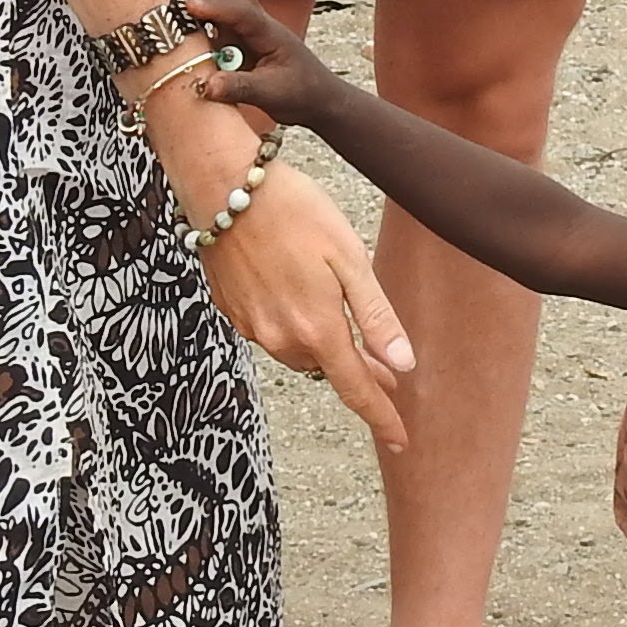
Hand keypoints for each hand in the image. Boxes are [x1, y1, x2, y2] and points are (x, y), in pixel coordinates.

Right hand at [152, 74, 414, 452]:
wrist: (223, 185)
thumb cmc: (295, 212)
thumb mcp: (350, 260)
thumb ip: (376, 317)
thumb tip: (403, 366)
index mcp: (317, 329)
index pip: (357, 390)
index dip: (383, 418)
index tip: (402, 441)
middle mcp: (281, 338)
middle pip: (328, 370)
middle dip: (358, 375)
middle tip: (388, 374)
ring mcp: (252, 327)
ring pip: (298, 353)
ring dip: (324, 349)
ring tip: (347, 333)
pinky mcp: (232, 310)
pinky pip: (272, 332)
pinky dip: (294, 327)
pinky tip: (300, 300)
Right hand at [177, 0, 337, 123]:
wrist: (317, 98)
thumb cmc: (300, 92)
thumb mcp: (273, 94)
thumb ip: (240, 88)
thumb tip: (205, 85)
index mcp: (269, 32)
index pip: (242, 12)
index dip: (215, 8)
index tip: (189, 6)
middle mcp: (255, 23)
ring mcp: (244, 30)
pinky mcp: (234, 42)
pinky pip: (211, 23)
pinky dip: (194, 12)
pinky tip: (173, 6)